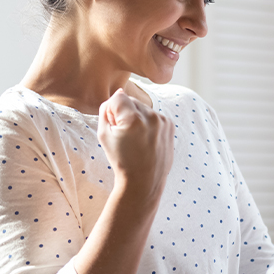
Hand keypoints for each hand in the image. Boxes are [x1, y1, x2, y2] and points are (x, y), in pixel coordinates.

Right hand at [97, 89, 174, 204]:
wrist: (143, 181)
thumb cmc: (121, 160)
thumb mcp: (103, 135)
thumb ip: (106, 110)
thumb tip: (118, 92)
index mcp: (133, 119)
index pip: (117, 98)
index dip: (111, 110)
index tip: (113, 125)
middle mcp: (150, 117)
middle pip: (130, 100)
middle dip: (124, 112)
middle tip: (123, 135)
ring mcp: (162, 121)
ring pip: (143, 107)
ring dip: (136, 117)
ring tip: (135, 139)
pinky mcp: (170, 125)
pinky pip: (153, 115)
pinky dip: (147, 123)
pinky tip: (145, 139)